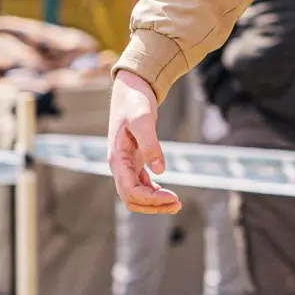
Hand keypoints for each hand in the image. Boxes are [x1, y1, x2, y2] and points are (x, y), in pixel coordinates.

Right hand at [106, 69, 179, 213]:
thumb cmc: (135, 101)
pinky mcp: (133, 162)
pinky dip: (154, 193)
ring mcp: (125, 165)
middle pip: (132, 199)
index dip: (151, 199)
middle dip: (153, 206)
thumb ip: (151, 144)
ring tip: (177, 203)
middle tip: (178, 204)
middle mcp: (118, 166)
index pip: (130, 191)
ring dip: (154, 203)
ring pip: (136, 195)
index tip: (174, 197)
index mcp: (117, 159)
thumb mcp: (143, 119)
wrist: (130, 89)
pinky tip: (168, 193)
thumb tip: (160, 171)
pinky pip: (141, 185)